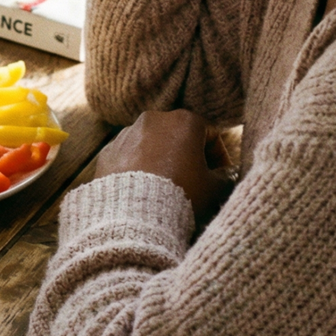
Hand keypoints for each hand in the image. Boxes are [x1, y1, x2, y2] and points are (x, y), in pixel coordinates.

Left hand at [95, 110, 230, 219]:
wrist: (136, 216)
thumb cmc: (181, 196)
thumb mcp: (214, 188)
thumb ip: (226, 177)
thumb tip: (227, 176)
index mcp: (184, 120)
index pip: (210, 134)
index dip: (219, 157)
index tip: (221, 177)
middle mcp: (153, 119)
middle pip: (178, 136)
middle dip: (188, 157)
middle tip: (195, 183)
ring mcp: (126, 134)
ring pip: (151, 146)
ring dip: (161, 162)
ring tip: (167, 190)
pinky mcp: (107, 152)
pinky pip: (128, 158)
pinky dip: (137, 170)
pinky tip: (143, 192)